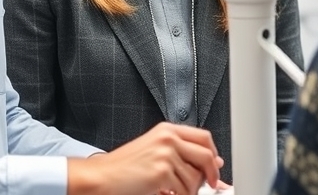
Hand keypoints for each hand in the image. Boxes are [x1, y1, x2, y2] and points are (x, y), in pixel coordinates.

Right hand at [67, 122, 222, 194]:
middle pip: (206, 156)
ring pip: (196, 178)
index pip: (204, 137)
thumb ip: (182, 152)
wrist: (103, 177)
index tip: (215, 168)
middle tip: (206, 185)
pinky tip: (163, 191)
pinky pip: (184, 190)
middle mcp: (168, 138)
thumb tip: (214, 162)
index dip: (213, 155)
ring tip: (170, 188)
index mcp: (166, 130)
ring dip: (187, 190)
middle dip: (208, 175)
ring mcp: (165, 154)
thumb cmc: (124, 167)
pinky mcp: (162, 171)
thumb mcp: (155, 151)